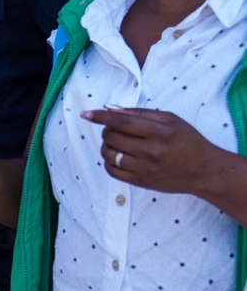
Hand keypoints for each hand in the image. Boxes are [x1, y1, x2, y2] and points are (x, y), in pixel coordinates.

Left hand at [86, 108, 231, 197]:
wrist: (203, 170)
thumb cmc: (188, 141)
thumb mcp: (171, 120)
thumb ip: (141, 113)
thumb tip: (111, 109)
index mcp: (160, 133)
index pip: (122, 121)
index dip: (101, 116)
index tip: (86, 114)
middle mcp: (151, 151)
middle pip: (112, 137)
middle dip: (108, 130)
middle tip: (116, 129)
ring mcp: (144, 169)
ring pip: (108, 154)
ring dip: (106, 145)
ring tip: (118, 142)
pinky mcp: (140, 182)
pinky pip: (111, 171)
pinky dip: (108, 161)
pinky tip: (117, 156)